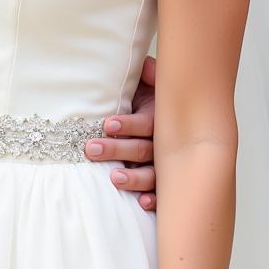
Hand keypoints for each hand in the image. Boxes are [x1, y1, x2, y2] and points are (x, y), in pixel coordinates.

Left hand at [84, 55, 156, 210]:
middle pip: (142, 149)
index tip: (108, 124)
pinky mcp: (164, 182)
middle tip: (91, 149)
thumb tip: (144, 64)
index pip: (145, 123)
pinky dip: (153, 199)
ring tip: (114, 178)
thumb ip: (151, 75)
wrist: (177, 118)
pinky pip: (162, 193)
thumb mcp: (153, 84)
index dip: (128, 124)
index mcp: (159, 119)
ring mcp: (166, 165)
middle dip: (116, 149)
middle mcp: (164, 143)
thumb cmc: (153, 99)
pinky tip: (142, 203)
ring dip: (134, 177)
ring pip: (151, 174)